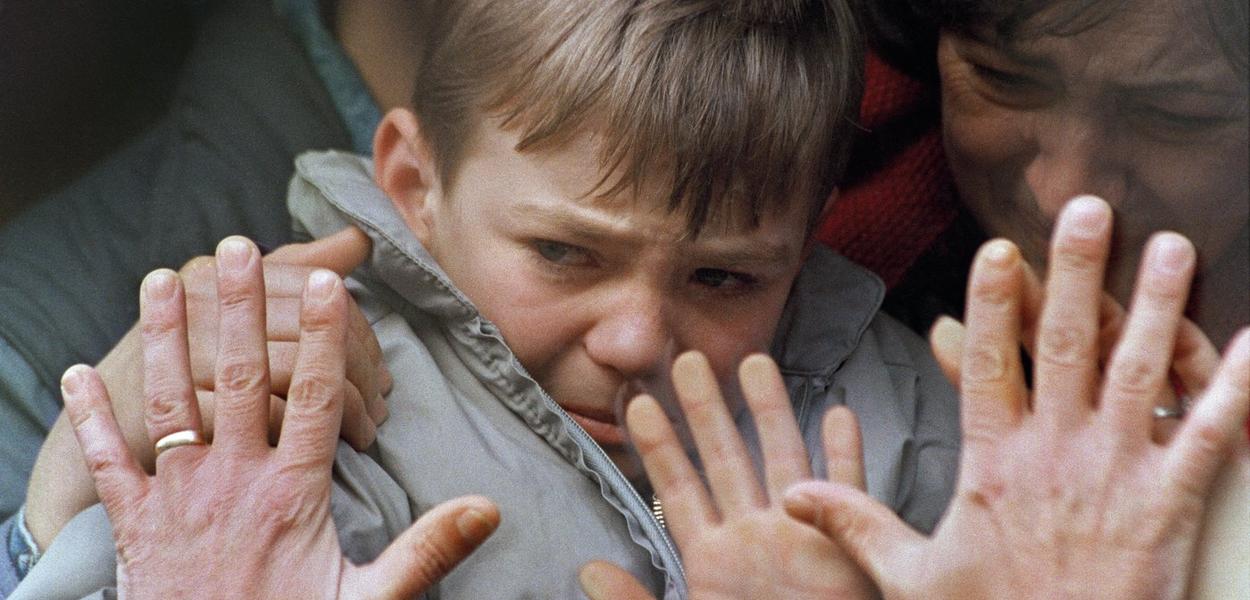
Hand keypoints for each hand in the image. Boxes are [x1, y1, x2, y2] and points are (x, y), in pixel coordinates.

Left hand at [58, 237, 497, 598]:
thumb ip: (427, 548)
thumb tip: (487, 508)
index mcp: (291, 493)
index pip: (311, 395)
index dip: (322, 335)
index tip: (329, 280)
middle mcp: (231, 482)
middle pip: (237, 376)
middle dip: (237, 307)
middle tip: (235, 248)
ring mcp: (176, 498)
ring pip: (171, 402)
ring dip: (165, 337)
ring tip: (162, 280)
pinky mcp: (134, 524)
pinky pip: (107, 462)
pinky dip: (90, 417)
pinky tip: (74, 374)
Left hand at [579, 352, 875, 599]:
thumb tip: (587, 571)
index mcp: (712, 558)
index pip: (677, 487)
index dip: (656, 444)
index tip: (634, 402)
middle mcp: (754, 536)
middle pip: (725, 458)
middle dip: (705, 409)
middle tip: (687, 357)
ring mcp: (801, 536)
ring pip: (782, 459)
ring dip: (770, 413)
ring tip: (755, 363)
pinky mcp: (845, 550)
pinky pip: (849, 494)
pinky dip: (846, 456)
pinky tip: (838, 413)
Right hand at [783, 196, 1249, 598]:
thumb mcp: (910, 578)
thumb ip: (856, 522)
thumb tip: (794, 494)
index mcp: (994, 465)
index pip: (991, 365)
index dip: (993, 304)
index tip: (999, 250)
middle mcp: (1058, 454)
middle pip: (1068, 346)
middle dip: (1076, 272)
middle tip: (1088, 209)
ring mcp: (1119, 474)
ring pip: (1140, 371)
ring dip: (1156, 304)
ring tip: (1169, 246)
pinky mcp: (1172, 505)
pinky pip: (1209, 435)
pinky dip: (1234, 386)